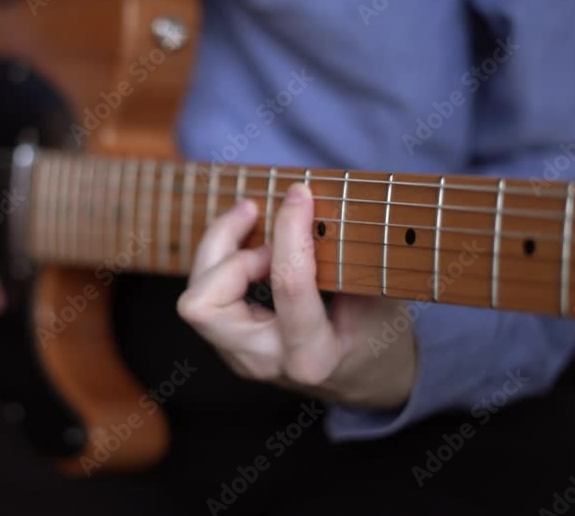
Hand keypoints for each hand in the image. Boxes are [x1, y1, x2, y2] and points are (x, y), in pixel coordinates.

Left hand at [176, 183, 416, 407]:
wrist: (365, 379)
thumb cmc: (377, 334)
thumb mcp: (379, 299)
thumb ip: (346, 260)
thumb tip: (308, 207)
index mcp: (313, 357)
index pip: (288, 285)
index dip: (291, 231)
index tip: (300, 194)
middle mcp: (265, 361)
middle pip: (205, 304)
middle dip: (226, 250)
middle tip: (260, 218)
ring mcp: (239, 356)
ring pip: (194, 300)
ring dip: (218, 250)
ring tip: (251, 219)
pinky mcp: (227, 344)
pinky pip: (204, 296)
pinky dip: (220, 260)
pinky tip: (250, 242)